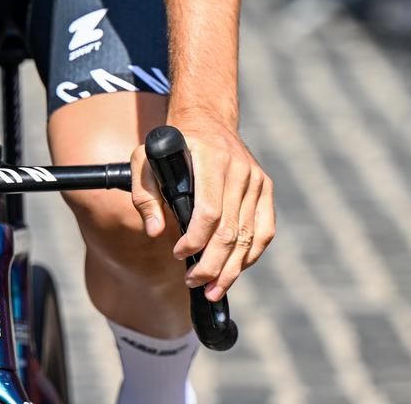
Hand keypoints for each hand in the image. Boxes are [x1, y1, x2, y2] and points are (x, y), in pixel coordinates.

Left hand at [130, 109, 274, 302]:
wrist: (207, 119)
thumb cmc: (173, 145)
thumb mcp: (145, 159)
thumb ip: (144, 194)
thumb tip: (154, 231)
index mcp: (212, 159)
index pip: (209, 211)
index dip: (195, 240)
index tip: (178, 254)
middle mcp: (240, 169)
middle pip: (230, 231)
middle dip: (212, 265)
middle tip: (194, 283)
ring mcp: (256, 179)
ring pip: (249, 236)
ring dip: (231, 269)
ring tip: (213, 290)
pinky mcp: (266, 187)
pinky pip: (265, 230)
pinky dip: (250, 256)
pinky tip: (234, 270)